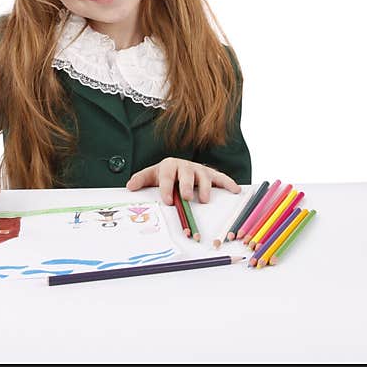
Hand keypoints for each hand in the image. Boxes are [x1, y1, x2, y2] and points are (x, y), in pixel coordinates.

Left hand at [125, 157, 240, 204]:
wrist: (177, 166)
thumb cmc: (164, 174)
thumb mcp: (151, 175)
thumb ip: (141, 180)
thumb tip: (130, 186)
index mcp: (169, 165)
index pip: (167, 176)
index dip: (167, 188)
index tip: (168, 200)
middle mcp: (185, 166)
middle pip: (186, 174)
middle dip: (186, 186)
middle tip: (186, 197)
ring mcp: (199, 170)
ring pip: (204, 176)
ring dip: (205, 188)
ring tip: (204, 200)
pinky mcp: (211, 174)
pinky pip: (221, 178)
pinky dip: (229, 183)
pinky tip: (236, 190)